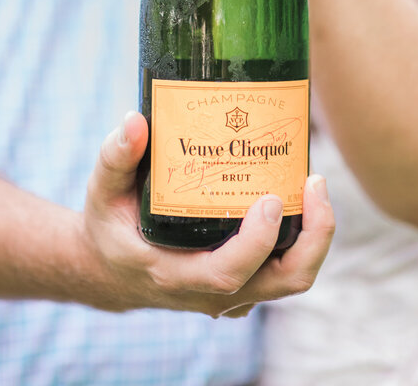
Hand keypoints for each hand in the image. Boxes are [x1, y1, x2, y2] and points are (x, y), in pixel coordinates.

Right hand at [80, 111, 334, 316]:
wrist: (110, 269)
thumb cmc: (110, 225)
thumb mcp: (102, 190)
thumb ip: (115, 157)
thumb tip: (135, 121)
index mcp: (174, 274)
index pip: (227, 274)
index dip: (255, 243)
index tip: (269, 199)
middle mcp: (209, 293)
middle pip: (281, 282)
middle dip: (312, 238)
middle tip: (314, 182)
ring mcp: (231, 295)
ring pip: (291, 279)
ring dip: (314, 237)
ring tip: (314, 184)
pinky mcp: (243, 286)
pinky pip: (284, 271)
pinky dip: (302, 240)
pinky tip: (299, 196)